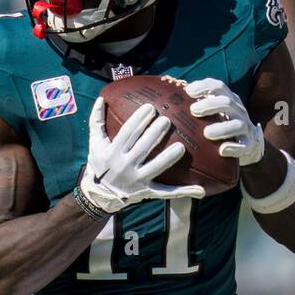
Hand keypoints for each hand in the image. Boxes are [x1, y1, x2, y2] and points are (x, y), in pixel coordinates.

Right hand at [78, 99, 200, 214]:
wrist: (100, 195)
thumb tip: (101, 98)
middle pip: (142, 147)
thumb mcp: (94, 144)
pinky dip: (183, 192)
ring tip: (181, 147)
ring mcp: (138, 181)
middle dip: (155, 133)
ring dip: (168, 158)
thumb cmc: (100, 164)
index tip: (150, 107)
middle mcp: (125, 167)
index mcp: (113, 153)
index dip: (138, 120)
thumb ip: (96, 121)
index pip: (127, 133)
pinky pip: (167, 192)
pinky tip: (200, 189)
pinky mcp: (148, 192)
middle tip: (167, 120)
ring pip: (155, 168)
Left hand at [185, 78, 263, 165]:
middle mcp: (238, 111)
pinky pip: (244, 146)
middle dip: (210, 104)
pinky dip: (234, 148)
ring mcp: (244, 127)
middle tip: (193, 110)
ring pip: (237, 124)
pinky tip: (222, 150)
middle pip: (227, 102)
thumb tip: (168, 97)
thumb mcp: (212, 112)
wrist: (248, 144)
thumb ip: (196, 105)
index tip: (188, 91)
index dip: (204, 86)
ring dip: (222, 128)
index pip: (218, 87)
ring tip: (206, 133)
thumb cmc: (221, 125)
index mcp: (228, 99)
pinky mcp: (248, 144)